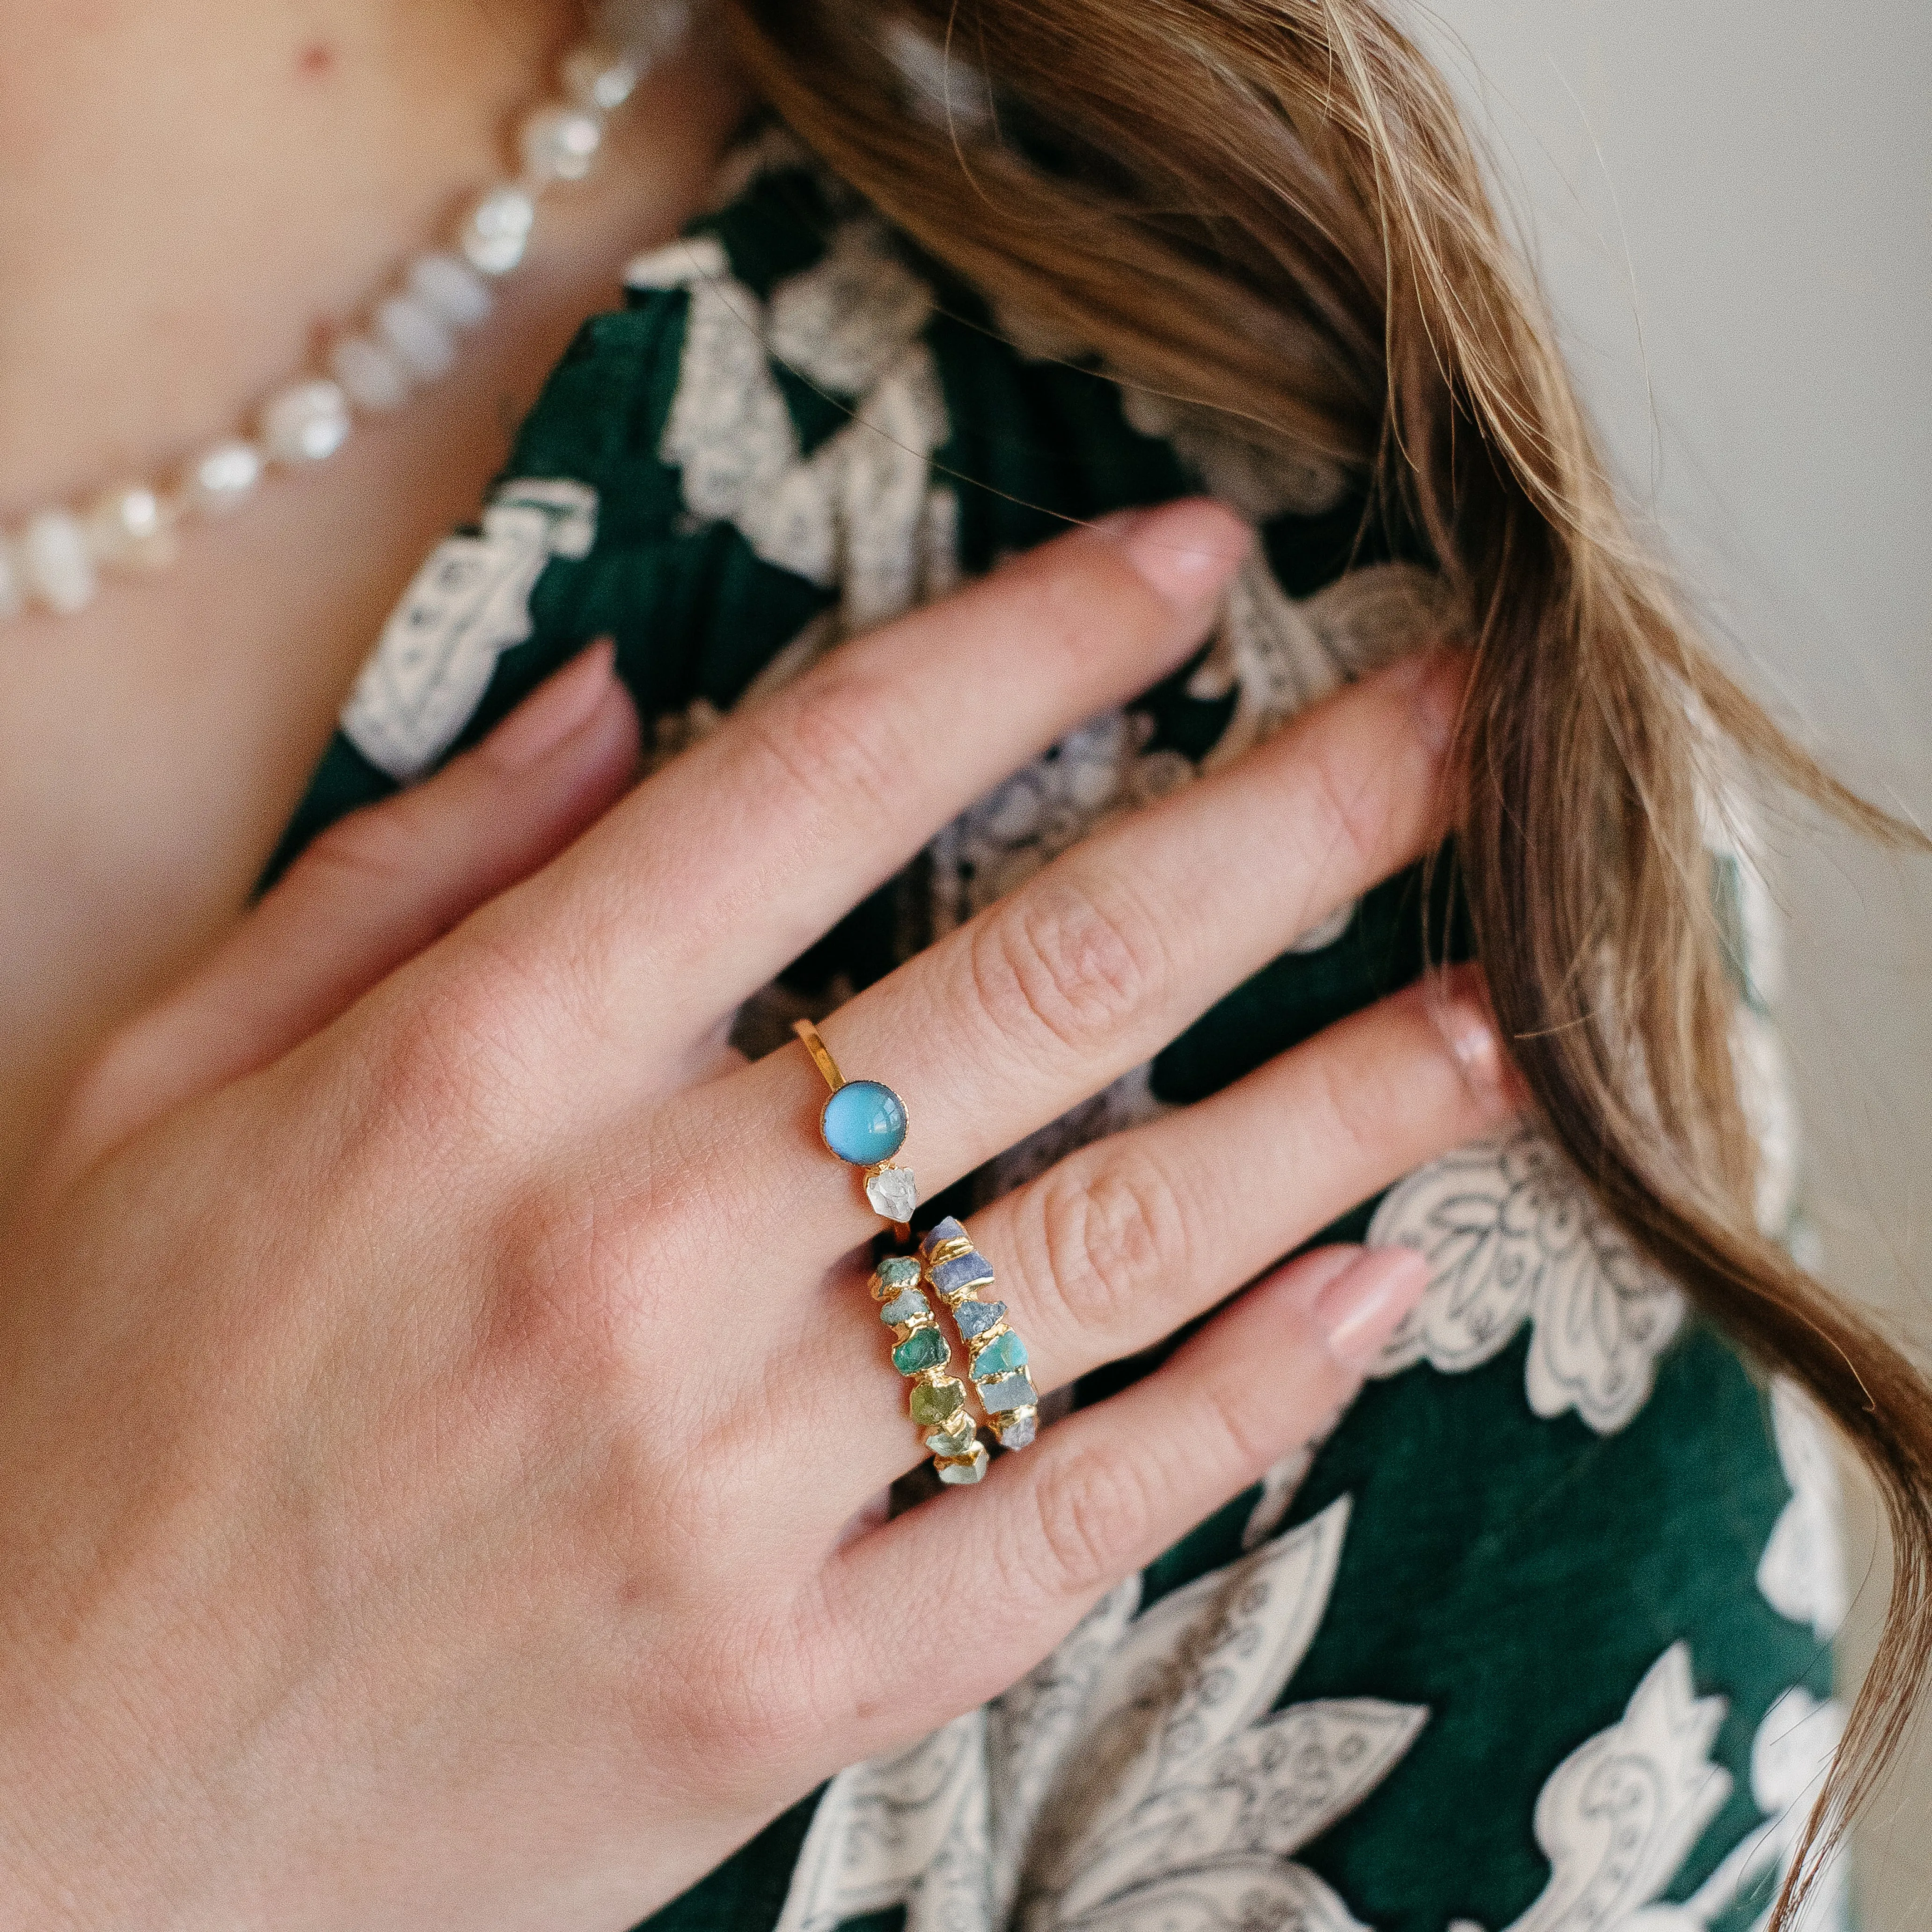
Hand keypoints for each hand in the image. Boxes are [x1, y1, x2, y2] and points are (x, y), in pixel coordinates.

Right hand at [0, 501, 1511, 1930]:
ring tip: (1511, 1020)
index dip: (1031, 645)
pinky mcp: (785, 1679)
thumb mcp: (165, 1089)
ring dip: (1338, 1115)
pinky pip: (1074, 1513)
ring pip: (1108, 1249)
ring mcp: (728, 1486)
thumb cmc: (97, 1412)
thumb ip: (412, 871)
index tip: (1194, 563)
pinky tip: (1378, 1296)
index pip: (819, 787)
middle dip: (1285, 829)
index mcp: (474, 1074)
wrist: (42, 1804)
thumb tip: (634, 697)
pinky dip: (1244, 1399)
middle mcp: (630, 1255)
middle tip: (1465, 729)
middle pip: (1038, 989)